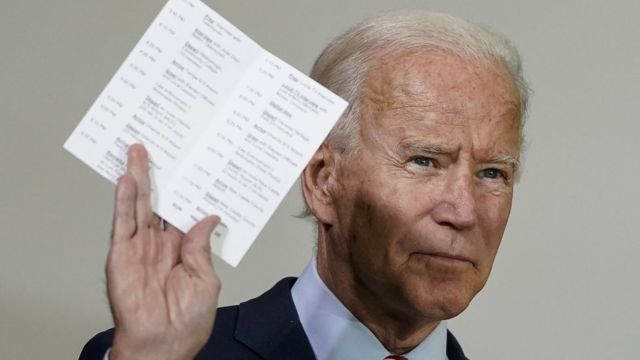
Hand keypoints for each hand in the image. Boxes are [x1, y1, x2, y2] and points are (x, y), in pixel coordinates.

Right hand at [107, 144, 220, 359]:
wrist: (162, 344)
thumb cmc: (187, 321)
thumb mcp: (206, 280)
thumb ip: (201, 247)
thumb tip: (209, 217)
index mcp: (182, 249)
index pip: (181, 211)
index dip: (184, 190)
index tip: (190, 166)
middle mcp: (159, 244)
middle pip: (157, 202)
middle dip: (157, 176)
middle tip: (158, 148)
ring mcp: (139, 248)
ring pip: (138, 206)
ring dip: (138, 179)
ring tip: (138, 152)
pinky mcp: (121, 255)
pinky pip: (122, 223)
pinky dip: (122, 201)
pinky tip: (125, 180)